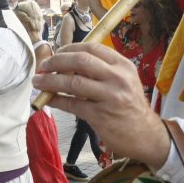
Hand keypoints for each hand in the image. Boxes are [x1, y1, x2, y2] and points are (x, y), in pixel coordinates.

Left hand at [32, 43, 169, 168]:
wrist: (146, 134)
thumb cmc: (130, 106)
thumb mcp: (124, 80)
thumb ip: (102, 69)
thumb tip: (68, 61)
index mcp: (123, 65)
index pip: (92, 48)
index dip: (70, 48)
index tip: (57, 53)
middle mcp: (118, 78)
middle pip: (80, 61)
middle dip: (56, 61)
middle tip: (43, 66)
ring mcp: (109, 97)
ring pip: (73, 83)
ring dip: (50, 81)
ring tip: (38, 81)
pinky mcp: (100, 116)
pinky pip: (72, 105)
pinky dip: (56, 100)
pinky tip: (47, 99)